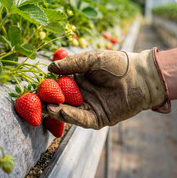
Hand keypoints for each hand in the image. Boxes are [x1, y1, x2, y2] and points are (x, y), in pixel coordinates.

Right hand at [46, 49, 166, 128]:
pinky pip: (80, 118)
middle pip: (60, 99)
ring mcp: (88, 107)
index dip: (47, 86)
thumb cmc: (118, 64)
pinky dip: (69, 116)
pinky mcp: (97, 118)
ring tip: (45, 106)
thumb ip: (71, 64)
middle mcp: (81, 94)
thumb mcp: (92, 59)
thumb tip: (49, 67)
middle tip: (35, 100)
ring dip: (55, 110)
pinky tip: (59, 110)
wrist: (141, 76)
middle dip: (48, 100)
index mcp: (78, 79)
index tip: (36, 86)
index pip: (58, 84)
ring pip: (68, 111)